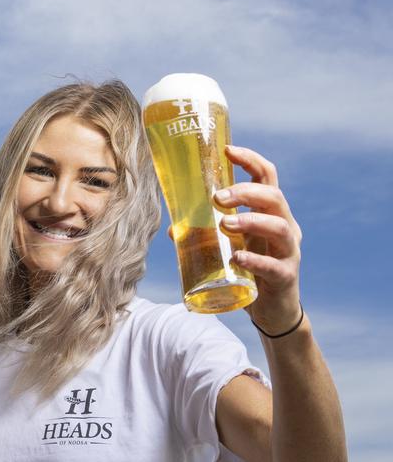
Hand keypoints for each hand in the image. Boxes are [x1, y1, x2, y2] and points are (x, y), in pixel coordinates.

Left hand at [214, 145, 303, 332]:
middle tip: (217, 197)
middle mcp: (285, 227)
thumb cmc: (249, 270)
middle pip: (274, 197)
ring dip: (251, 222)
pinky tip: (237, 259)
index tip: (228, 150)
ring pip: (280, 227)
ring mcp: (288, 252)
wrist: (272, 311)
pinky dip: (255, 260)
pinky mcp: (286, 277)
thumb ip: (207, 233)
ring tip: (225, 224)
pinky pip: (274, 266)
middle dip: (246, 192)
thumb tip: (174, 226)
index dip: (250, 160)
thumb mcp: (229, 245)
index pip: (267, 177)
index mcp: (271, 213)